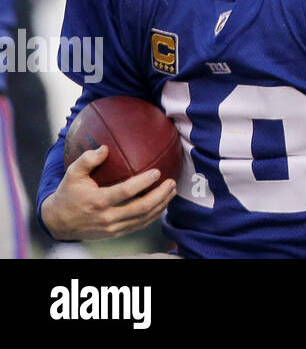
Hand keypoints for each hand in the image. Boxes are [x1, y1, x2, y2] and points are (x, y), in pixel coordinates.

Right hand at [41, 145, 176, 241]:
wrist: (57, 222)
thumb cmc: (68, 194)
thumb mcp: (72, 174)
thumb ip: (87, 159)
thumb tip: (106, 148)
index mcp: (98, 201)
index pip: (126, 192)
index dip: (144, 182)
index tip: (157, 172)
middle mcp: (107, 217)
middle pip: (141, 208)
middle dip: (160, 195)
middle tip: (172, 182)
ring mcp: (112, 228)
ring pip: (143, 219)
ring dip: (161, 205)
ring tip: (172, 191)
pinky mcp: (115, 233)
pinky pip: (139, 226)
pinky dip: (153, 215)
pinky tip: (162, 204)